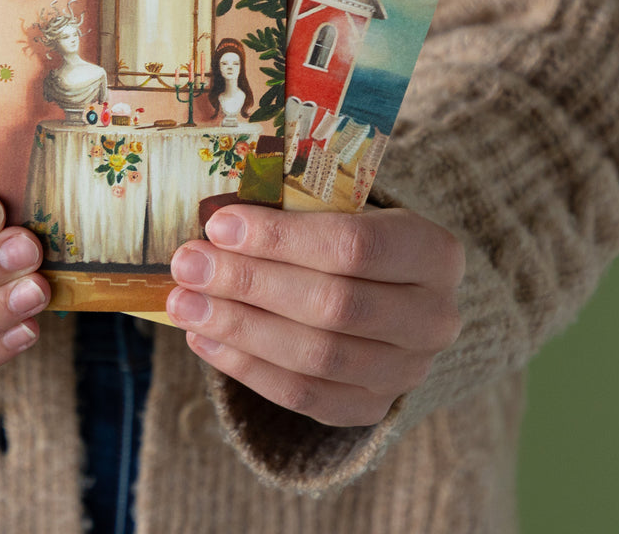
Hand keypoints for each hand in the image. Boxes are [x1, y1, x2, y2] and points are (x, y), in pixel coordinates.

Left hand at [167, 205, 463, 427]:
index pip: (356, 246)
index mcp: (435, 254)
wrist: (391, 298)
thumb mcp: (341, 210)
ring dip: (238, 328)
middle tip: (188, 264)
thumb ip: (291, 213)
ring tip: (183, 302)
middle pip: (332, 305)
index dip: (282, 239)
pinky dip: (244, 367)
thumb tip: (213, 225)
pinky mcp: (371, 408)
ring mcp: (407, 371)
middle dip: (249, 283)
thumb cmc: (349, 239)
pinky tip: (203, 337)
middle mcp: (434, 318)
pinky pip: (301, 395)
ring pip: (315, 357)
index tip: (219, 225)